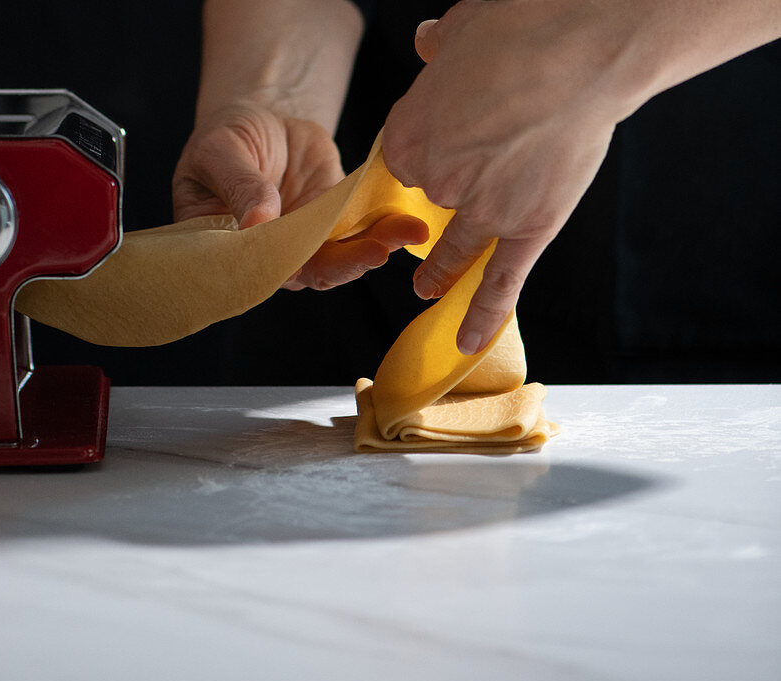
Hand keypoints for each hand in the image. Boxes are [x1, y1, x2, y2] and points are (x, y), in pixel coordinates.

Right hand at [173, 103, 425, 289]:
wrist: (261, 117)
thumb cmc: (225, 137)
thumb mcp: (219, 152)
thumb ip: (240, 185)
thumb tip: (258, 221)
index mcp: (231, 250)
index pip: (257, 270)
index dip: (285, 269)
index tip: (312, 263)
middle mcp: (272, 255)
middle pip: (309, 271)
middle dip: (346, 264)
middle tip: (376, 253)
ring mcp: (307, 241)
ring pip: (342, 257)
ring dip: (375, 248)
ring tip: (407, 233)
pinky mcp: (336, 222)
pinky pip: (361, 231)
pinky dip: (386, 228)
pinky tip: (409, 223)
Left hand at [382, 1, 631, 353]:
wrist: (586, 45)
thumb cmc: (524, 26)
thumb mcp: (462, 30)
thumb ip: (439, 48)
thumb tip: (428, 40)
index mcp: (409, 134)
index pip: (401, 160)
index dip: (423, 153)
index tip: (437, 150)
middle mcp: (438, 180)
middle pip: (430, 198)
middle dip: (446, 188)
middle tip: (458, 190)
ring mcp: (483, 209)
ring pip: (454, 248)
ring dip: (441, 271)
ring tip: (428, 288)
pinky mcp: (529, 226)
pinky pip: (501, 280)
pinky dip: (484, 313)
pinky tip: (467, 341)